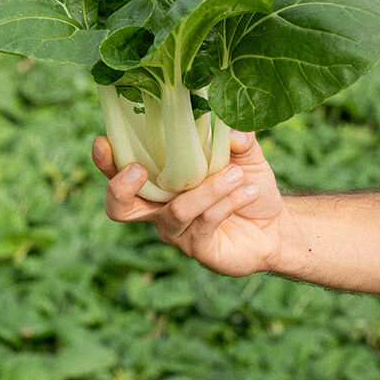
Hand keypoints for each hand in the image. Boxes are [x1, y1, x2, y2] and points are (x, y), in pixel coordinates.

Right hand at [91, 131, 285, 275]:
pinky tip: (247, 190)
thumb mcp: (243, 154)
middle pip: (120, 208)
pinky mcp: (199, 249)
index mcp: (159, 181)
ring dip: (206, 189)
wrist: (276, 224)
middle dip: (120, 188)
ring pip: (177, 210)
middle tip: (136, 170)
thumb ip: (235, 139)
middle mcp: (159, 208)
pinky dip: (226, 202)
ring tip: (235, 174)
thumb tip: (231, 130)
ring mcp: (177, 232)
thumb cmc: (247, 183)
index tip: (103, 141)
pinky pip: (204, 222)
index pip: (120, 172)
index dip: (106, 160)